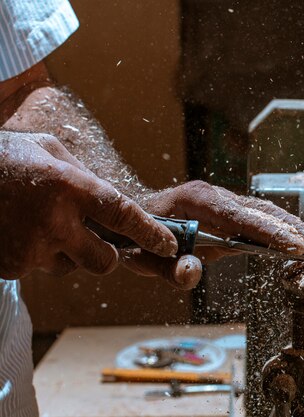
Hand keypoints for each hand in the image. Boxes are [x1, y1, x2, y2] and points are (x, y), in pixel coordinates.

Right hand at [0, 132, 177, 278]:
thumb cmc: (5, 158)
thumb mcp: (49, 150)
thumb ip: (85, 176)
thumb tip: (115, 202)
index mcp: (68, 186)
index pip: (123, 215)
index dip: (150, 233)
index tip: (169, 245)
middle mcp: (53, 221)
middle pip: (105, 262)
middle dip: (107, 255)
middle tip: (95, 240)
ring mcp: (29, 249)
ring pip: (71, 267)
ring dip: (66, 253)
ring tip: (40, 224)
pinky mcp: (10, 267)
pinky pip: (40, 269)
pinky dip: (37, 255)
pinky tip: (19, 231)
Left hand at [121, 181, 303, 288]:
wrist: (132, 212)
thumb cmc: (138, 234)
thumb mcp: (145, 257)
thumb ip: (169, 268)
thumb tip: (194, 273)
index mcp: (196, 201)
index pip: (239, 216)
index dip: (268, 232)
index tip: (294, 246)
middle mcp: (216, 195)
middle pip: (263, 211)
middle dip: (295, 230)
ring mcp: (226, 201)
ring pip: (268, 213)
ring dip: (297, 230)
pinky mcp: (232, 212)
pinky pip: (263, 219)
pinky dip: (286, 230)